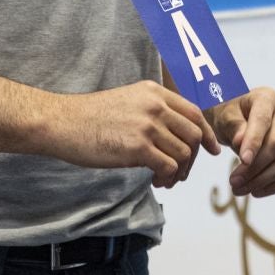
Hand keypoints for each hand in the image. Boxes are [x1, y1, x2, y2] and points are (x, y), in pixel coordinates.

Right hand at [44, 81, 220, 188]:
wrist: (62, 122)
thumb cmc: (91, 116)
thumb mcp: (128, 101)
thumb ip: (152, 111)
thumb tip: (174, 136)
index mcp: (154, 92)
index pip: (194, 113)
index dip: (207, 134)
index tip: (212, 150)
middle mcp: (155, 106)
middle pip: (194, 135)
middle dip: (193, 158)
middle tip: (180, 172)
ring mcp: (148, 125)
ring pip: (184, 153)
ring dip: (179, 172)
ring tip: (165, 179)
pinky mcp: (138, 147)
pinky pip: (169, 166)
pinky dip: (168, 177)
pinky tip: (156, 181)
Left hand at [211, 87, 274, 196]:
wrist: (239, 118)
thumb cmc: (230, 115)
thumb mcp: (224, 116)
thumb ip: (233, 126)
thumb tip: (241, 142)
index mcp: (267, 97)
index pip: (263, 120)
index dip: (254, 142)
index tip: (242, 160)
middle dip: (255, 167)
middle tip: (233, 182)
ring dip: (263, 180)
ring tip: (239, 190)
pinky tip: (256, 191)